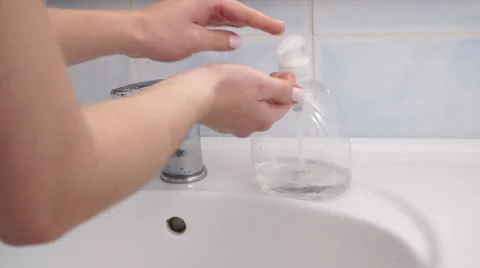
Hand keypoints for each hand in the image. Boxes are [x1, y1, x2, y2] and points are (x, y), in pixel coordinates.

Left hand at [128, 0, 283, 61]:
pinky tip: (234, 36)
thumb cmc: (160, 34)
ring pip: (226, 17)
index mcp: (206, 1)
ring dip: (242, 25)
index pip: (241, 11)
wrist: (134, 35)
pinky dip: (225, 30)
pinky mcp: (189, 20)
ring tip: (262, 31)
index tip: (278, 28)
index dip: (261, 21)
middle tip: (276, 30)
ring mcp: (196, 11)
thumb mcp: (194, 40)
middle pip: (236, 11)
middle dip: (256, 21)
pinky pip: (214, 23)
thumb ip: (218, 40)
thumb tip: (237, 40)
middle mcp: (203, 3)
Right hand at [193, 64, 304, 137]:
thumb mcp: (261, 83)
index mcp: (265, 120)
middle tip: (266, 73)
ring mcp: (233, 127)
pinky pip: (236, 110)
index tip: (281, 71)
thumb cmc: (226, 86)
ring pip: (252, 109)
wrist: (192, 95)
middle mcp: (251, 128)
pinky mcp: (219, 122)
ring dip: (255, 95)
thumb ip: (283, 90)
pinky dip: (239, 99)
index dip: (288, 86)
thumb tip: (299, 95)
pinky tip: (231, 88)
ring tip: (248, 79)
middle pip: (269, 108)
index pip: (286, 104)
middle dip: (272, 91)